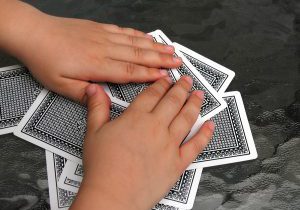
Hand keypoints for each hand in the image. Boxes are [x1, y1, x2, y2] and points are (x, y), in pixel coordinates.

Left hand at [0, 1, 181, 102]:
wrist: (34, 33)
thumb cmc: (45, 59)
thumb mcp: (60, 85)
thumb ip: (84, 94)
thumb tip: (100, 98)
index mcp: (96, 65)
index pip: (129, 71)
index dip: (149, 74)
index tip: (165, 76)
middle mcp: (104, 49)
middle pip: (138, 55)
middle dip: (160, 59)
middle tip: (177, 62)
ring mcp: (103, 37)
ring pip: (134, 42)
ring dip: (154, 46)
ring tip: (170, 49)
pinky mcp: (99, 28)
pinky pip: (124, 31)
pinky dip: (138, 35)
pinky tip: (147, 37)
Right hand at [71, 77, 214, 209]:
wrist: (112, 196)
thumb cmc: (102, 167)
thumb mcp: (94, 132)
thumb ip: (97, 107)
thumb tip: (94, 88)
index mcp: (136, 118)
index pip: (153, 94)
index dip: (161, 84)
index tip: (167, 79)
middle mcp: (156, 127)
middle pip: (173, 102)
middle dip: (182, 88)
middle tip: (188, 80)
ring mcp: (169, 144)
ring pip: (187, 118)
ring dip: (195, 104)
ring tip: (200, 95)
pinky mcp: (177, 162)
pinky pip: (196, 145)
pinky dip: (205, 134)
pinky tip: (210, 125)